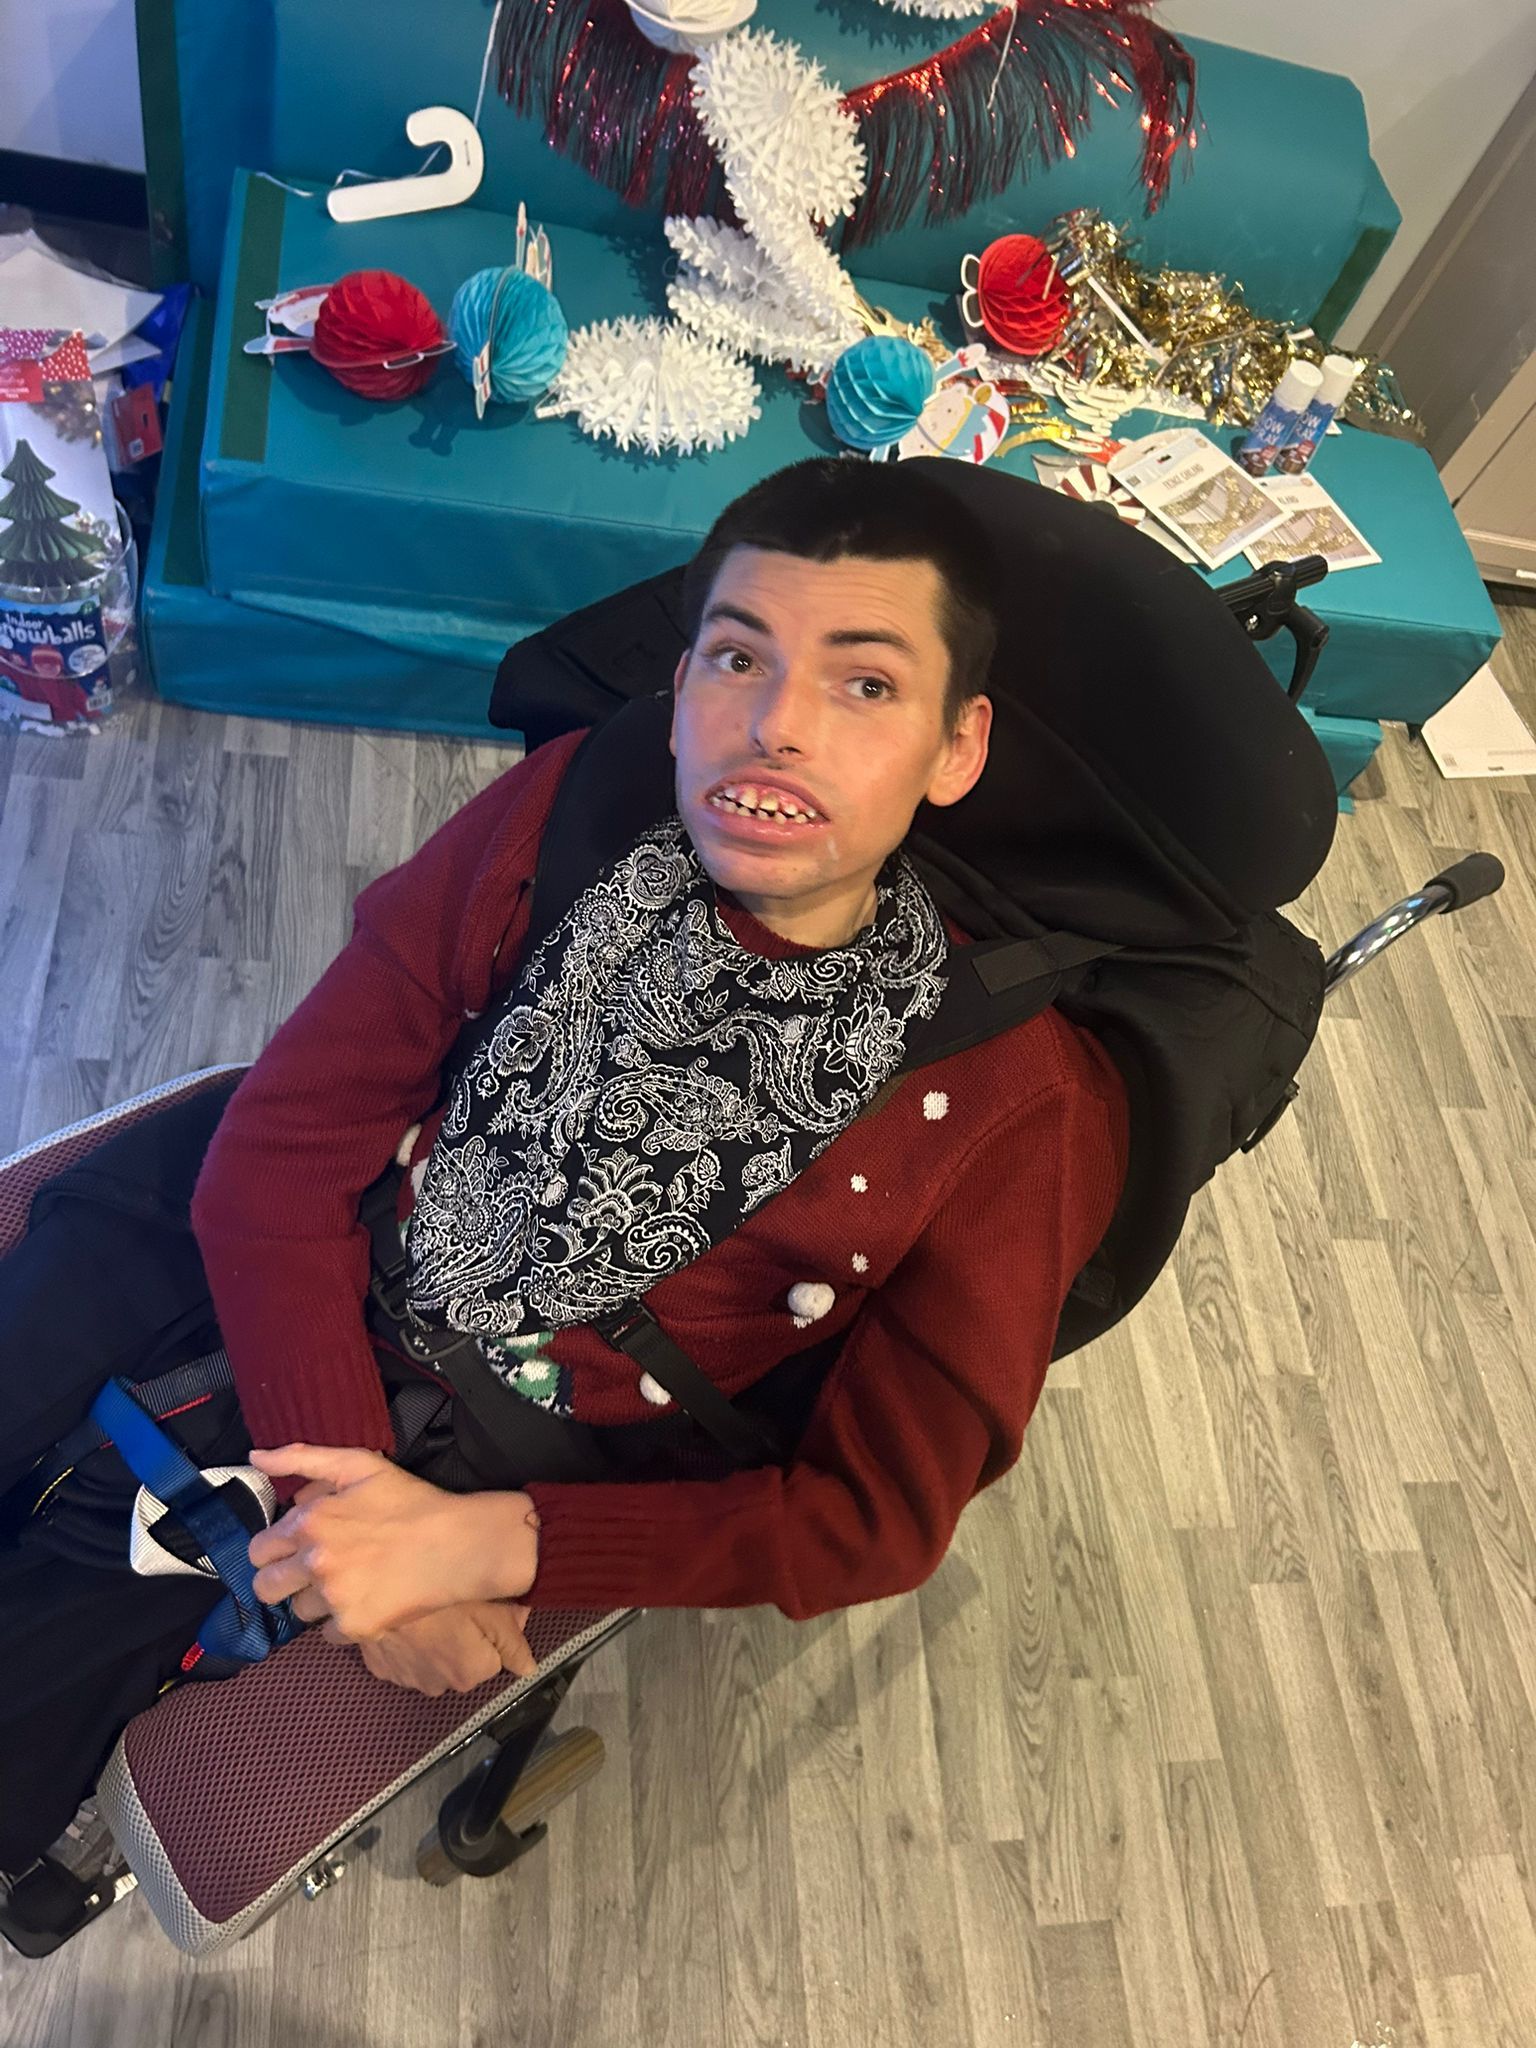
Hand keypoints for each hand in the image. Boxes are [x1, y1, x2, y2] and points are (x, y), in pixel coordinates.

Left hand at [246, 1444, 540, 1639]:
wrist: (459, 1544)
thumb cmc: (411, 1501)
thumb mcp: (359, 1464)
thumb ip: (301, 1457)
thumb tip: (255, 1458)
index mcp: (309, 1521)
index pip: (258, 1549)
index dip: (276, 1548)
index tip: (299, 1547)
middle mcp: (314, 1561)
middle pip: (265, 1588)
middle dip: (283, 1580)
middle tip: (315, 1570)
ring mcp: (333, 1597)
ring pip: (298, 1612)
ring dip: (318, 1601)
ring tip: (351, 1581)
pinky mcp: (354, 1626)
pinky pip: (327, 1635)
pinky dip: (343, 1622)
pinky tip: (368, 1599)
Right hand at [328, 1600, 538, 1696]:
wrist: (376, 1589)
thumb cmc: (441, 1594)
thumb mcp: (491, 1608)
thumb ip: (513, 1641)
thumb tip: (529, 1667)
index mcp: (473, 1672)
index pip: (497, 1656)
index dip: (495, 1629)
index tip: (485, 1605)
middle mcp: (441, 1686)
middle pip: (464, 1660)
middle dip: (464, 1640)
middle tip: (454, 1604)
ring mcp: (406, 1679)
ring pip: (433, 1661)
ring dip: (435, 1644)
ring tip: (428, 1611)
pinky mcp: (380, 1668)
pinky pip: (404, 1658)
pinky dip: (407, 1644)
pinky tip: (405, 1621)